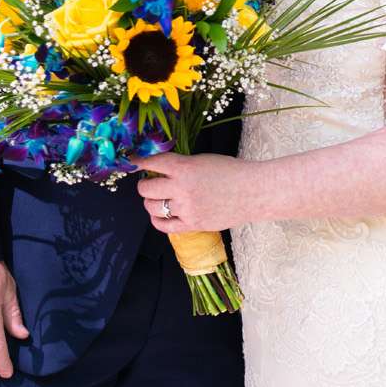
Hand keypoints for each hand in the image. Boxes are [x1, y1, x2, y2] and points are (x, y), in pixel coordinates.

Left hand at [130, 153, 256, 231]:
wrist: (253, 192)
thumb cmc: (231, 172)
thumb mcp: (203, 160)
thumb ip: (180, 165)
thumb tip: (158, 170)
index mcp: (185, 167)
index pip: (152, 163)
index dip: (139, 161)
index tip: (132, 161)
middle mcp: (182, 189)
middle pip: (146, 188)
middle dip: (143, 184)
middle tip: (148, 182)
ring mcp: (186, 209)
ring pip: (152, 208)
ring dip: (150, 202)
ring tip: (156, 198)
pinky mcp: (192, 225)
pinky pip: (163, 226)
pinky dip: (158, 219)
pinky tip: (161, 214)